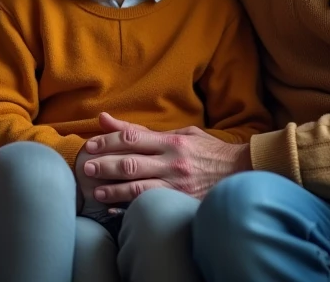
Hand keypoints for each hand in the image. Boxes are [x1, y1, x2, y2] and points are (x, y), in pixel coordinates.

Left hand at [82, 112, 250, 202]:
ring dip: (114, 190)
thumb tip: (106, 119)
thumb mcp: (182, 133)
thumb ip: (144, 130)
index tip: (90, 145)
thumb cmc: (208, 150)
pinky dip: (131, 209)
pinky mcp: (183, 202)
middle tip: (87, 168)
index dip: (108, 141)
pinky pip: (152, 206)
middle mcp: (173, 163)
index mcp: (172, 142)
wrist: (242, 171)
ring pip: (139, 188)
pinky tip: (116, 210)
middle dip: (105, 166)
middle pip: (131, 164)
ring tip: (97, 192)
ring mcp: (177, 185)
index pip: (132, 139)